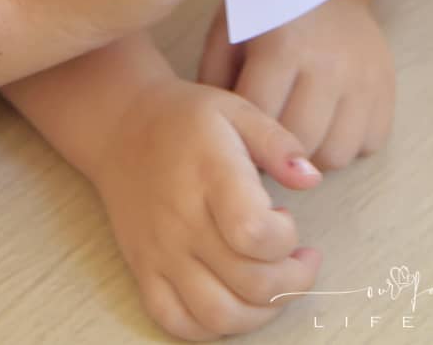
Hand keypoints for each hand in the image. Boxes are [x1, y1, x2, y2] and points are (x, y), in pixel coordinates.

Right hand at [88, 77, 322, 340]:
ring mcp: (160, 251)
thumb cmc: (185, 118)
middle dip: (291, 281)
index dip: (286, 239)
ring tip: (273, 285)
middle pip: (247, 283)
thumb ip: (279, 143)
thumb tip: (312, 178)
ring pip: (217, 315)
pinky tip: (233, 300)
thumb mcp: (237, 110)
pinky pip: (176, 323)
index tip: (287, 219)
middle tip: (299, 259)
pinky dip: (212, 329)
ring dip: (260, 314)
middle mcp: (182, 220)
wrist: (120, 126)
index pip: (254, 233)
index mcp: (209, 175)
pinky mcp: (143, 269)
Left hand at [198, 0, 394, 169]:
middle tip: (269, 139)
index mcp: (282, 47)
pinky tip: (330, 120)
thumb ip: (215, 79)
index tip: (239, 135)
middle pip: (299, 142)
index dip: (244, 137)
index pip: (260, 120)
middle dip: (278, 151)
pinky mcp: (387, 86)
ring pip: (336, 154)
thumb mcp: (229, 29)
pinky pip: (369, 144)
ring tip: (300, 130)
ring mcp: (364, 77)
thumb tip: (216, 132)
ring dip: (313, 152)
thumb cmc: (269, 6)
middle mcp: (328, 64)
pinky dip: (348, 143)